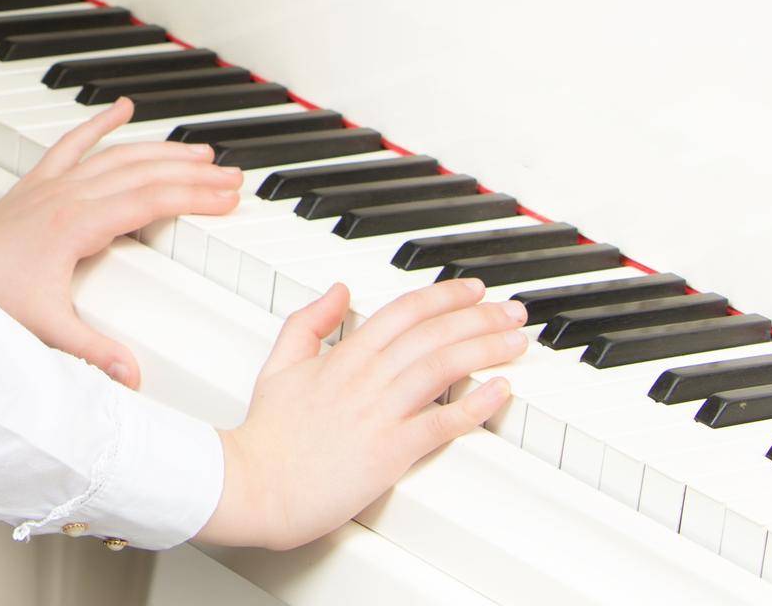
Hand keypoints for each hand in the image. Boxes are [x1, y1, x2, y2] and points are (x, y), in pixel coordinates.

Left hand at [0, 95, 242, 386]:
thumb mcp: (46, 328)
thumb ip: (93, 351)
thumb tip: (132, 376)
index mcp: (77, 224)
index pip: (149, 201)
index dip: (193, 197)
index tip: (226, 198)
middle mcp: (68, 195)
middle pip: (143, 173)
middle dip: (192, 172)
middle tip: (231, 175)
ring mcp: (55, 183)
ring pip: (118, 155)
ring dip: (162, 150)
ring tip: (200, 150)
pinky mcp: (40, 181)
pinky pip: (74, 143)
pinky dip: (100, 123)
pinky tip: (120, 108)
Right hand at [195, 278, 527, 550]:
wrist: (256, 483)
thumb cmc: (268, 434)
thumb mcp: (280, 362)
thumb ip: (310, 321)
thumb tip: (338, 290)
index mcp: (344, 355)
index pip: (405, 311)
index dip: (444, 295)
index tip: (472, 289)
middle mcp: (366, 377)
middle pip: (433, 333)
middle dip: (479, 316)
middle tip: (510, 309)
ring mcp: (380, 412)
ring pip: (443, 367)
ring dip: (485, 348)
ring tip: (515, 339)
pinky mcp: (390, 451)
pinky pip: (441, 423)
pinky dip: (475, 405)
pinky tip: (500, 392)